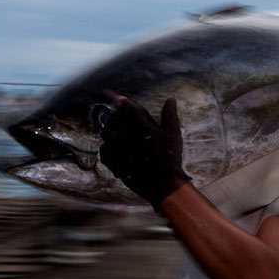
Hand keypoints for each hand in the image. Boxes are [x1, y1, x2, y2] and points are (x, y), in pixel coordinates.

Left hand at [100, 92, 190, 206]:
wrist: (162, 184)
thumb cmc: (170, 158)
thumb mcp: (173, 135)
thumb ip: (169, 115)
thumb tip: (170, 99)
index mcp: (141, 123)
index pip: (124, 105)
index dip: (116, 98)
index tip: (109, 94)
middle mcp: (125, 132)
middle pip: (113, 118)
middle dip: (116, 118)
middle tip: (121, 122)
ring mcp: (117, 147)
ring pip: (107, 133)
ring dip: (112, 133)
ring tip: (122, 138)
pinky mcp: (112, 160)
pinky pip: (104, 148)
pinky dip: (109, 148)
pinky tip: (120, 152)